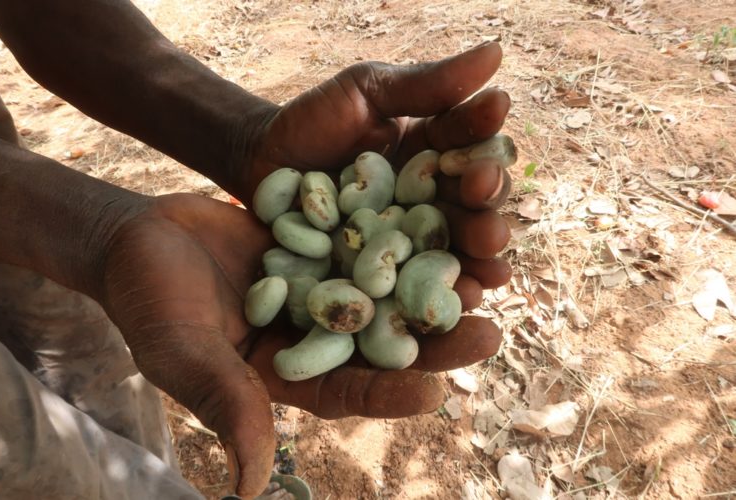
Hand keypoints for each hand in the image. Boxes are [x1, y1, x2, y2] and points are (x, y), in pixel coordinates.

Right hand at [98, 194, 502, 497]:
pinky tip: (440, 218)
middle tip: (488, 333)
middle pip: (382, 343)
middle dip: (433, 341)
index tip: (434, 394)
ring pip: (385, 289)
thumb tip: (250, 486)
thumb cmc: (150, 304)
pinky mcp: (322, 240)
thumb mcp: (183, 354)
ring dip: (429, 285)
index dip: (388, 395)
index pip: (347, 392)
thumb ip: (224, 404)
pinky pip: (365, 237)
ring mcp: (322, 285)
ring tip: (483, 277)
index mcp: (288, 374)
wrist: (140, 240)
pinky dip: (399, 232)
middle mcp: (315, 333)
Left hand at [239, 41, 513, 306]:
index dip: (486, 151)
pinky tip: (460, 302)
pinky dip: (440, 298)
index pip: (475, 153)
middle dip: (487, 214)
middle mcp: (433, 199)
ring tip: (492, 269)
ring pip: (456, 253)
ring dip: (478, 263)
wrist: (258, 163)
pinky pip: (416, 289)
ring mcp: (410, 241)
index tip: (489, 148)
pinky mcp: (384, 275)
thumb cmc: (312, 121)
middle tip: (488, 216)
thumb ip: (426, 83)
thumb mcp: (367, 91)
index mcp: (437, 153)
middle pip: (474, 210)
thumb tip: (498, 49)